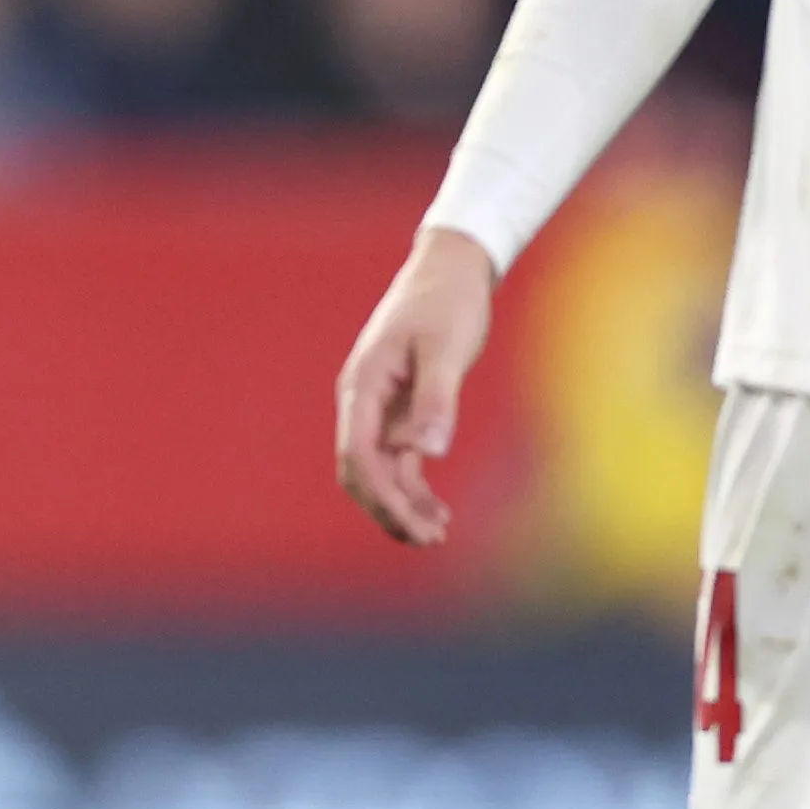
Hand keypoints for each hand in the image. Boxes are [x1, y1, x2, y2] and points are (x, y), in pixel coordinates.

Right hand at [335, 224, 499, 545]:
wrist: (451, 268)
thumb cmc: (447, 302)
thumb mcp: (445, 348)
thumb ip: (437, 399)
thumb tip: (428, 453)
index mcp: (363, 386)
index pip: (358, 455)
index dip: (382, 495)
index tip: (415, 524)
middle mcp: (363, 401)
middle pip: (361, 471)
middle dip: (389, 510)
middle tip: (429, 539)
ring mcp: (380, 407)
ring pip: (379, 471)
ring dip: (401, 504)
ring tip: (436, 535)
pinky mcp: (402, 409)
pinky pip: (398, 460)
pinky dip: (413, 487)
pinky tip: (438, 511)